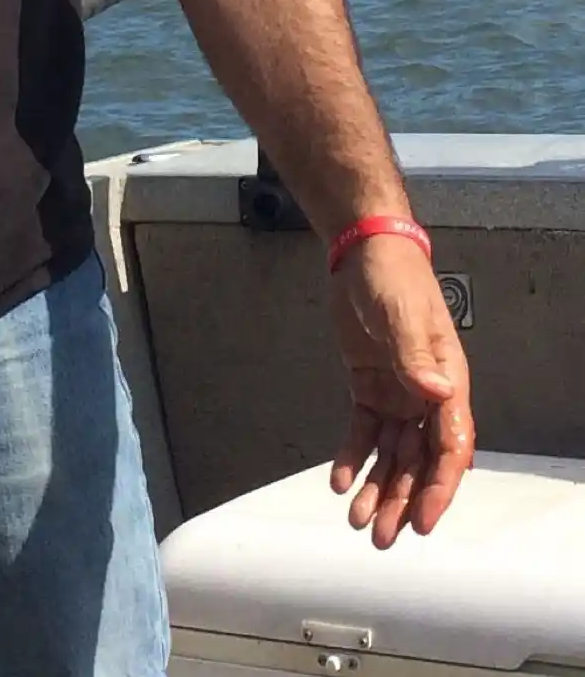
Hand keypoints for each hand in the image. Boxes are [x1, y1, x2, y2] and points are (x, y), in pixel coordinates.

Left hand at [328, 233, 475, 549]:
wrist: (364, 252)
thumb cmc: (393, 278)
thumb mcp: (401, 312)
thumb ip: (416, 355)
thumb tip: (439, 393)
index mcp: (446, 381)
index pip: (449, 446)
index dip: (439, 486)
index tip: (425, 521)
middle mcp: (426, 394)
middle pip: (419, 460)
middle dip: (404, 501)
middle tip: (381, 536)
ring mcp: (398, 392)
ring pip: (391, 453)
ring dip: (378, 487)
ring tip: (358, 521)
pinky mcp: (368, 385)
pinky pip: (363, 429)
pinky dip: (354, 456)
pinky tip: (339, 481)